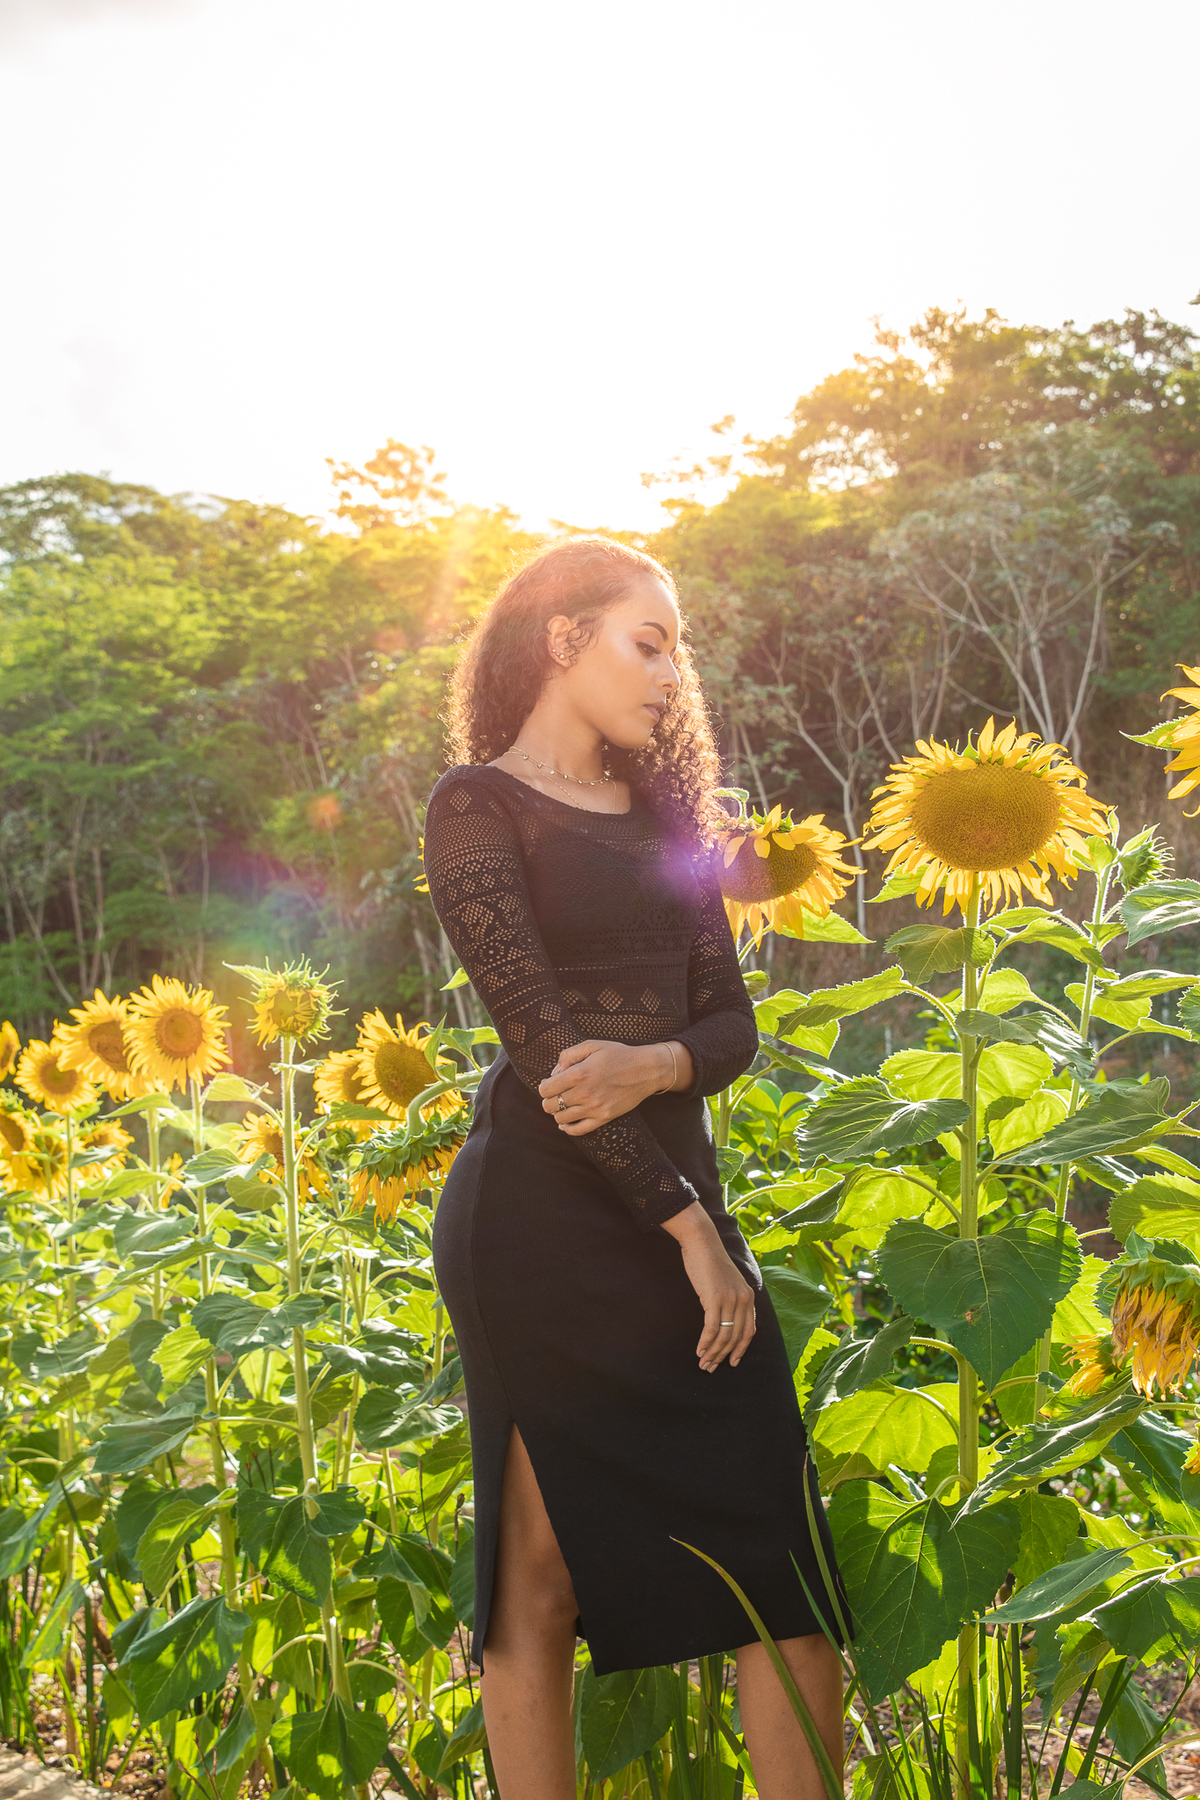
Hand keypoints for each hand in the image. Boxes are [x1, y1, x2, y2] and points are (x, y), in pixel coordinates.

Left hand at [538, 1039, 689, 1132]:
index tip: (548, 1084)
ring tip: (563, 1105)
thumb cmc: (618, 1055)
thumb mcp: (592, 1045)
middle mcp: (584, 1092)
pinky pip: (578, 1130)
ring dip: (557, 1112)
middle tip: (554, 1095)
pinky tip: (566, 1122)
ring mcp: (594, 1107)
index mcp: (579, 1073)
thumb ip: (568, 1055)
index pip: (546, 1089)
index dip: (544, 1087)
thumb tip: (555, 1072)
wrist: (646, 1070)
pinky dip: (568, 1128)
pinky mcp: (604, 1118)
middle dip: (548, 1100)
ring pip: (561, 1118)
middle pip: (550, 1105)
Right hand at [660, 1203, 755, 1370]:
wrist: (702, 1242)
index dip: (741, 1349)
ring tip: (704, 1364)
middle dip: (723, 1356)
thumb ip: (731, 1298)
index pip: (749, 1331)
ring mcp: (730, 1299)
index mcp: (749, 1297)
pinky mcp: (715, 1299)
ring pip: (724, 1335)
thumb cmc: (710, 1261)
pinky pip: (711, 1328)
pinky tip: (699, 1351)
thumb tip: (726, 1319)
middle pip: (736, 1337)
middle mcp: (743, 1300)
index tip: (732, 1362)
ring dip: (713, 1353)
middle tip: (711, 1368)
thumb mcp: (728, 1282)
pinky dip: (705, 1343)